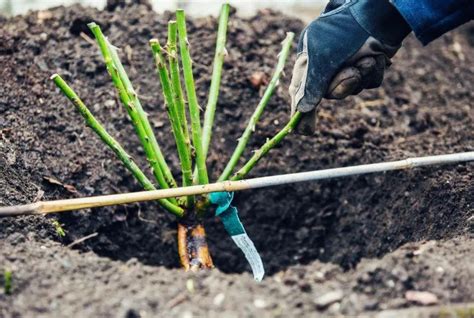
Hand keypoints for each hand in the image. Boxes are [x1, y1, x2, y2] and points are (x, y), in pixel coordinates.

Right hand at [289, 0, 410, 134]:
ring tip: (366, 57)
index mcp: (309, 61)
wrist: (379, 13)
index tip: (303, 131)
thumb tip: (301, 111)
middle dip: (343, 86)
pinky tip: (376, 56)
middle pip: (331, 94)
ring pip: (353, 90)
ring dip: (362, 76)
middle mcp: (327, 65)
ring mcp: (348, 65)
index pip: (301, 91)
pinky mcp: (367, 65)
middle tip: (351, 73)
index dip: (302, 111)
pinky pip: (369, 82)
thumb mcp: (321, 59)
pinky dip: (374, 72)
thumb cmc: (344, 32)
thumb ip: (310, 86)